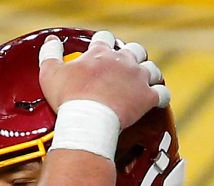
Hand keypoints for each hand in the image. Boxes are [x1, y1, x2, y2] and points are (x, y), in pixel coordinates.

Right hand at [38, 31, 169, 129]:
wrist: (89, 121)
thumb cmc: (69, 98)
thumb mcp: (50, 72)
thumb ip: (50, 53)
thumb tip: (51, 41)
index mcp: (100, 52)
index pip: (105, 37)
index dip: (105, 42)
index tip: (102, 50)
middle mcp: (123, 61)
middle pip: (135, 49)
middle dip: (132, 56)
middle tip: (127, 67)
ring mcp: (138, 78)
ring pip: (152, 69)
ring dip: (149, 74)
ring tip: (144, 82)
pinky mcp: (148, 97)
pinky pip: (163, 93)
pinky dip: (161, 96)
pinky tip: (157, 99)